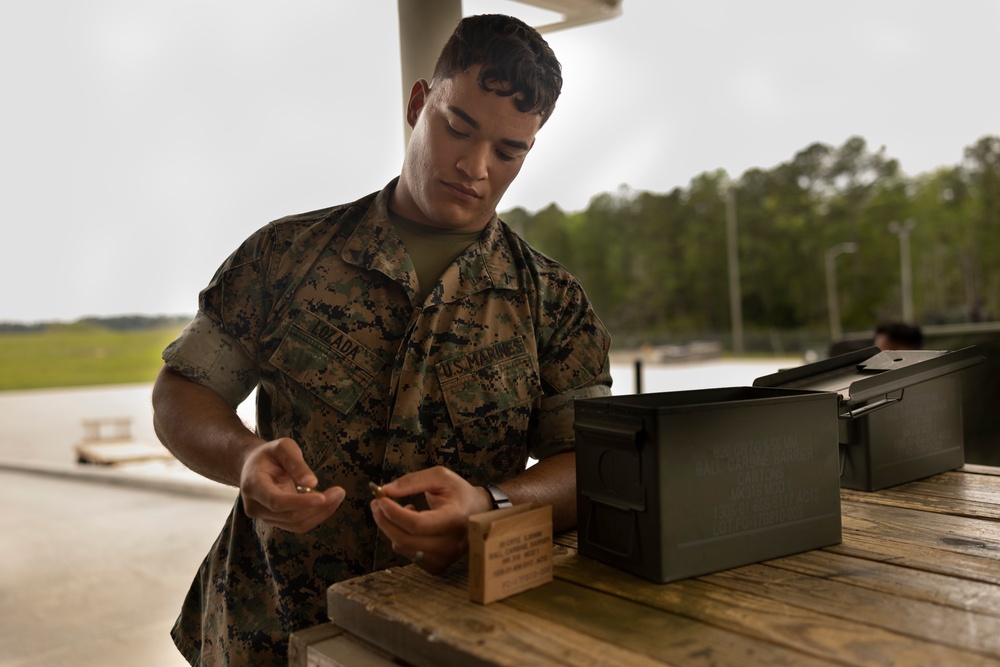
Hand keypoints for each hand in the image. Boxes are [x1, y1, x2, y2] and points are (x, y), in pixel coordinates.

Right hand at [239, 437, 344, 532]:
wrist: (254, 466)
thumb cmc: (270, 454)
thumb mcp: (283, 447)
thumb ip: (296, 463)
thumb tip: (312, 484)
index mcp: (253, 486)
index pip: (277, 502)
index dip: (300, 502)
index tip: (323, 497)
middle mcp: (255, 507)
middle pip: (290, 516)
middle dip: (318, 507)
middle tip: (340, 491)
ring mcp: (265, 517)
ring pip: (297, 524)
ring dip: (321, 513)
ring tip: (338, 495)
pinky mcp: (276, 521)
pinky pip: (299, 524)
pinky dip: (317, 515)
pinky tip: (328, 501)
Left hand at [370, 466, 492, 574]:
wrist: (480, 512)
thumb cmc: (459, 492)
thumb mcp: (440, 477)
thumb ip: (412, 481)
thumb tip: (385, 491)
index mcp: (454, 519)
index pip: (417, 524)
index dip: (394, 513)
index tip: (380, 499)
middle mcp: (452, 543)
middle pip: (406, 539)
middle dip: (385, 520)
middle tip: (377, 504)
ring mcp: (446, 558)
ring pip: (404, 548)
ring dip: (393, 528)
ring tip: (404, 510)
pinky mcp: (438, 566)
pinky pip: (408, 556)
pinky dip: (402, 540)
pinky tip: (411, 528)